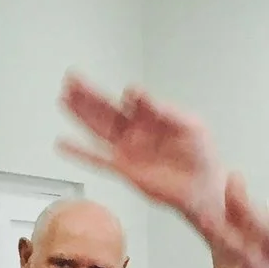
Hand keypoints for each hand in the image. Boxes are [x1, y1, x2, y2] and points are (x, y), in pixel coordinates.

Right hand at [58, 76, 229, 236]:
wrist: (203, 188)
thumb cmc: (201, 156)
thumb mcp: (191, 126)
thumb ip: (167, 110)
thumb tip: (143, 96)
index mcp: (152, 117)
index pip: (133, 100)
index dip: (130, 96)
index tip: (130, 93)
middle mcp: (136, 131)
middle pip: (106, 109)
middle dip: (89, 95)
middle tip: (72, 79)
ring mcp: (127, 149)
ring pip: (98, 129)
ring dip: (81, 115)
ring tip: (64, 99)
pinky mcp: (123, 169)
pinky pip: (97, 159)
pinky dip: (80, 152)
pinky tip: (64, 143)